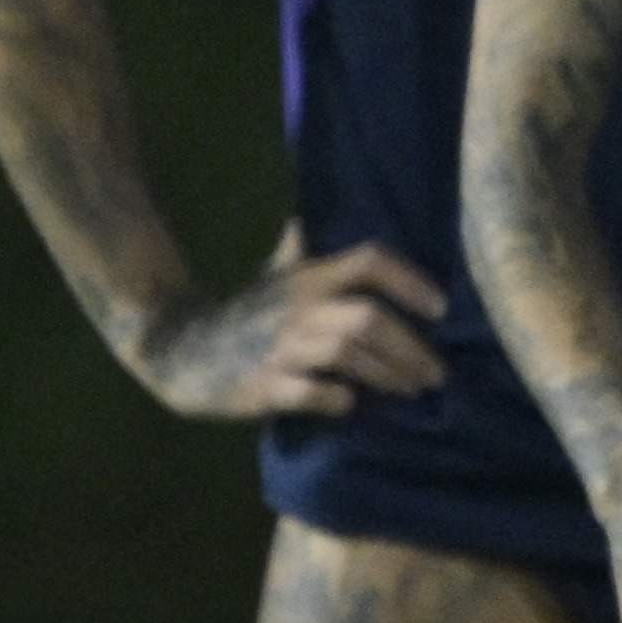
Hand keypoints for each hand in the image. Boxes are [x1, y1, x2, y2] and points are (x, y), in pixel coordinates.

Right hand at [135, 227, 445, 421]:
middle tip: (435, 374)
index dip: (410, 281)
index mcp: (308, 278)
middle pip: (369, 318)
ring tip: (410, 390)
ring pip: (349, 353)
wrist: (179, 350)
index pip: (369, 262)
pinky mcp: (266, 385)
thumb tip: (311, 218)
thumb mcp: (273, 277)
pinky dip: (339, 399)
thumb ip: (300, 251)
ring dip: (388, 375)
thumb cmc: (242, 315)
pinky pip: (314, 392)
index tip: (442, 308)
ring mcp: (282, 347)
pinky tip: (351, 404)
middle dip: (411, 349)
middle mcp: (299, 307)